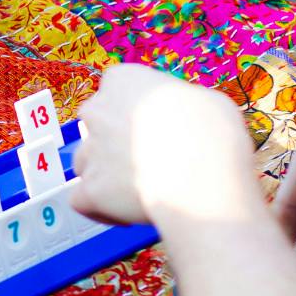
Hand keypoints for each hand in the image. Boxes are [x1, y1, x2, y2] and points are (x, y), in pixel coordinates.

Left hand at [70, 65, 258, 226]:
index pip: (117, 90)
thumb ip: (180, 105)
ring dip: (106, 175)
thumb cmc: (213, 133)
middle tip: (149, 161)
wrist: (202, 175)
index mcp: (123, 80)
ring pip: (86, 162)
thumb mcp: (206, 100)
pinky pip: (81, 200)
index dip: (137, 112)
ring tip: (138, 189)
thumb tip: (183, 119)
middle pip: (97, 126)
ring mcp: (90, 151)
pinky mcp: (89, 190)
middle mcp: (97, 111)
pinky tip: (124, 215)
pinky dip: (98, 208)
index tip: (158, 128)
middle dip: (116, 142)